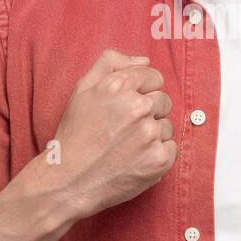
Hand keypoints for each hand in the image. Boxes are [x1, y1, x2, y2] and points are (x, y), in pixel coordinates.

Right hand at [31, 48, 176, 222]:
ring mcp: (150, 134)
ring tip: (127, 146)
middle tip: (125, 129)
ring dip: (153, 134)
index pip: (154, 77)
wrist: (69, 181)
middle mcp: (137, 107)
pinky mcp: (159, 159)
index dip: (143, 91)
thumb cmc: (75, 136)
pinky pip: (171, 148)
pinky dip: (157, 154)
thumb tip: (143, 59)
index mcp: (118, 86)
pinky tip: (135, 159)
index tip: (130, 106)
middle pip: (163, 100)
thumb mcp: (82, 89)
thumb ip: (110, 63)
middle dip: (149, 112)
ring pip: (167, 125)